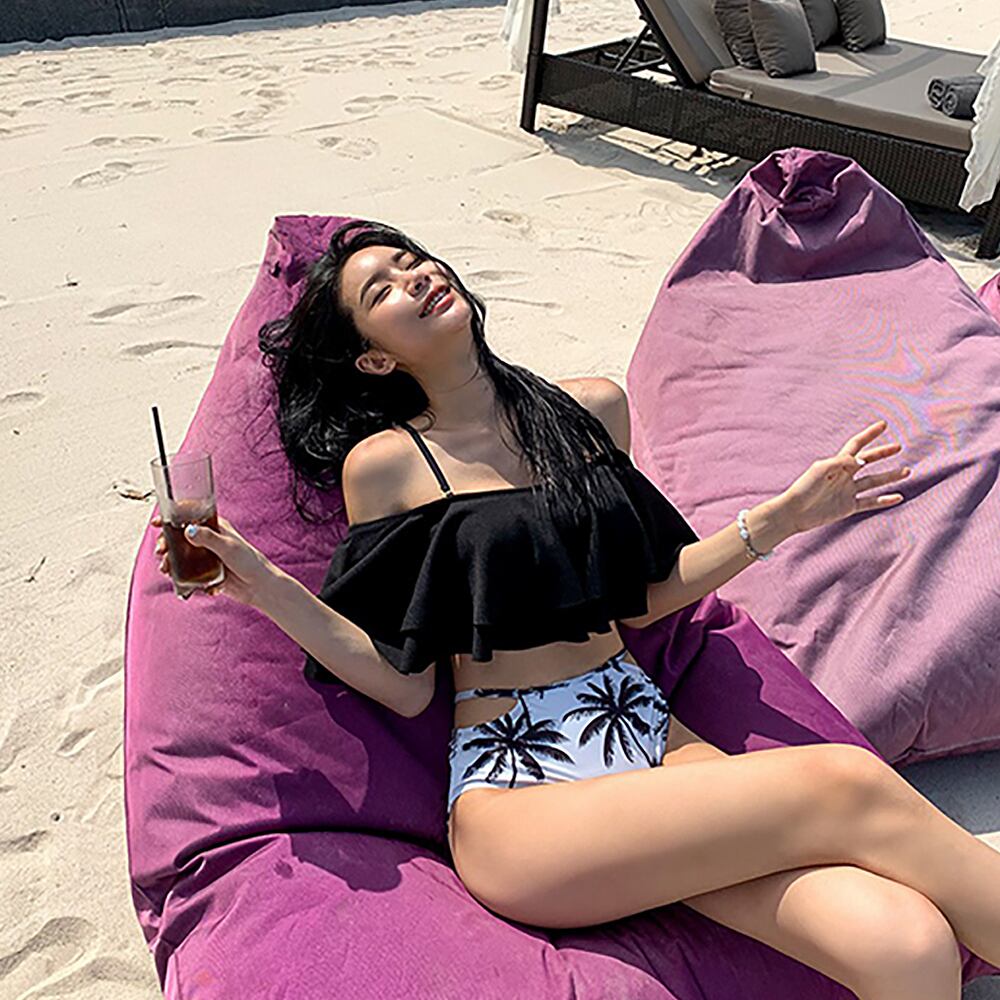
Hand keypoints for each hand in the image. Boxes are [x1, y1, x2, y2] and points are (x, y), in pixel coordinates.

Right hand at [152, 513, 276, 608]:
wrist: (259, 587)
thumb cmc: (249, 562)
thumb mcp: (228, 547)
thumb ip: (208, 538)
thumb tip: (188, 530)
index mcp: (215, 527)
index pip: (189, 517)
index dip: (172, 518)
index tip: (157, 523)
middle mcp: (208, 540)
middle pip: (179, 538)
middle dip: (166, 543)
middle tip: (161, 551)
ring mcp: (206, 557)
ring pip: (180, 556)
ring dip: (170, 561)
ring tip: (165, 569)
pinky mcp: (205, 573)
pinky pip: (188, 574)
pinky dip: (182, 577)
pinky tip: (183, 581)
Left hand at [778, 419, 911, 534]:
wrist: (794, 512)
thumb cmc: (804, 488)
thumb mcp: (821, 469)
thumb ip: (841, 462)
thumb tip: (861, 460)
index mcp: (836, 463)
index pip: (856, 445)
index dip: (869, 434)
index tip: (883, 424)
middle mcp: (844, 475)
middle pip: (868, 461)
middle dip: (882, 453)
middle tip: (898, 446)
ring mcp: (847, 491)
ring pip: (874, 481)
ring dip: (890, 476)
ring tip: (907, 471)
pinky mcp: (848, 506)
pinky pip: (870, 502)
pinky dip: (884, 500)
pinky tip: (898, 497)